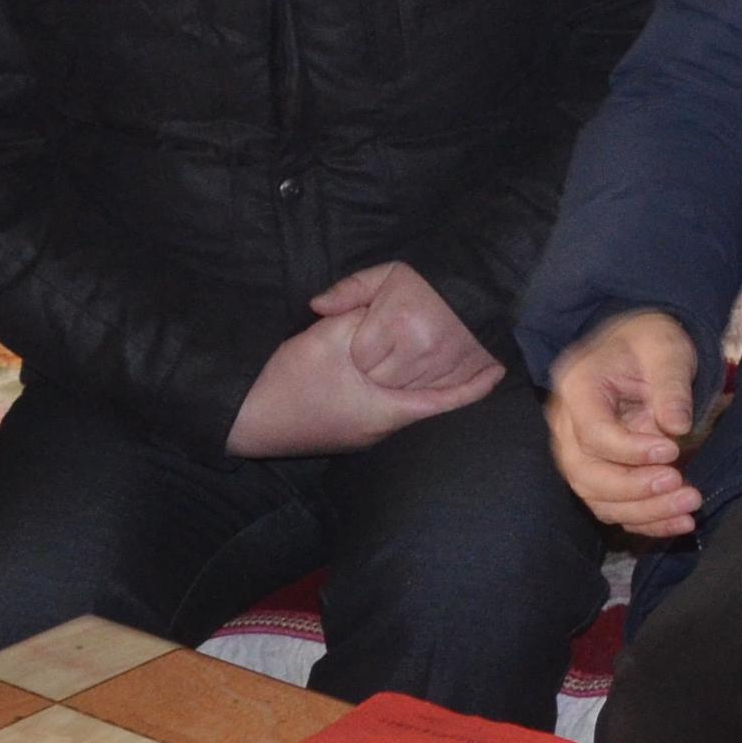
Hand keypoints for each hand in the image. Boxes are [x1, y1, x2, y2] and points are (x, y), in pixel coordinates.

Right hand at [228, 305, 498, 459]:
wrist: (243, 421)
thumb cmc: (289, 382)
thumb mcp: (330, 338)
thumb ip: (365, 318)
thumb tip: (387, 307)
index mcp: (387, 410)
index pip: (447, 400)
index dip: (475, 385)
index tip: (498, 370)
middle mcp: (380, 429)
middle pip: (428, 404)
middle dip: (449, 380)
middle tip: (470, 355)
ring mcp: (360, 434)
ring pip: (403, 406)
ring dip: (418, 384)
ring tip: (432, 360)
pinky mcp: (342, 431)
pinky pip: (379, 410)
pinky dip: (392, 390)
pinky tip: (384, 374)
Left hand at [313, 263, 500, 401]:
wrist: (483, 284)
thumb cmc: (428, 282)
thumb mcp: (387, 275)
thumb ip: (350, 290)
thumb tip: (316, 306)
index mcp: (396, 322)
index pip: (361, 359)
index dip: (362, 352)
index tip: (372, 341)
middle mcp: (419, 348)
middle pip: (381, 381)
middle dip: (378, 372)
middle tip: (389, 352)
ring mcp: (443, 365)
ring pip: (406, 393)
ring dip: (402, 383)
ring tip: (408, 360)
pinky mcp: (463, 375)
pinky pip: (435, 396)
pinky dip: (427, 390)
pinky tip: (425, 374)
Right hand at [543, 309, 710, 536]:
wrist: (643, 352)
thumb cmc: (652, 344)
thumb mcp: (667, 349)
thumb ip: (671, 383)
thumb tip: (676, 426)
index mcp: (577, 386)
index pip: (593, 434)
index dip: (631, 451)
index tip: (672, 451)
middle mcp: (566, 424)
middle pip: (585, 473)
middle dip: (635, 490)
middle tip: (683, 488)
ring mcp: (577, 452)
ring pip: (597, 498)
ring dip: (644, 512)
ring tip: (690, 508)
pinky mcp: (596, 472)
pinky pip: (611, 507)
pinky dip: (644, 521)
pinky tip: (679, 522)